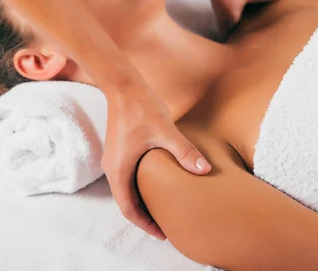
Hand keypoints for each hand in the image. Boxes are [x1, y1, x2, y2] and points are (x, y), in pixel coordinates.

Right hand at [101, 82, 211, 239]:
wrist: (123, 85)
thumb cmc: (141, 106)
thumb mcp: (165, 130)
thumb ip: (184, 151)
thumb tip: (204, 169)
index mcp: (119, 169)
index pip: (128, 208)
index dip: (145, 224)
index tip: (162, 233)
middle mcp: (112, 167)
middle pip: (126, 202)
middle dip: (144, 216)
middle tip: (166, 226)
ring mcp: (114, 158)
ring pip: (125, 190)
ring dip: (141, 202)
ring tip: (162, 209)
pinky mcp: (119, 150)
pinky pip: (127, 178)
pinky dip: (139, 188)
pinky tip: (157, 185)